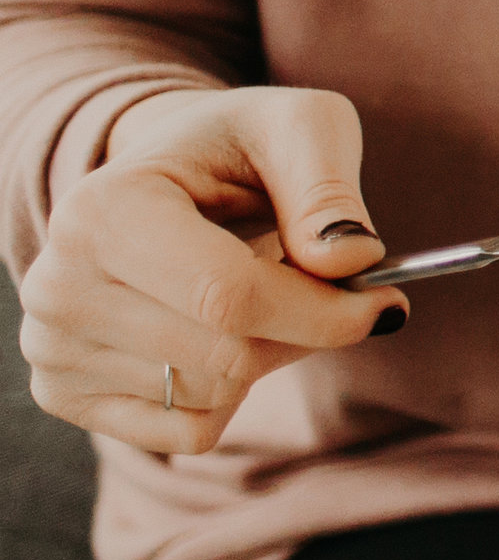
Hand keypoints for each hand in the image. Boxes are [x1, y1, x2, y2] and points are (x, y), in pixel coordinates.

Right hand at [15, 88, 398, 455]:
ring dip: (272, 353)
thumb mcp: (300, 128)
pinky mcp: (66, 393)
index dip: (322, 311)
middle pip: (225, 356)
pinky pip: (188, 431)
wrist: (168, 175)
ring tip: (260, 291)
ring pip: (212, 396)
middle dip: (305, 329)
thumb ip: (327, 189)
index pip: (226, 297)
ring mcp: (53, 347)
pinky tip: (222, 333)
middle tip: (334, 291)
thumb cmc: (240, 147)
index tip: (385, 302)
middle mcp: (59, 284)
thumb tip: (350, 261)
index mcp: (104, 209)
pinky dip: (234, 393)